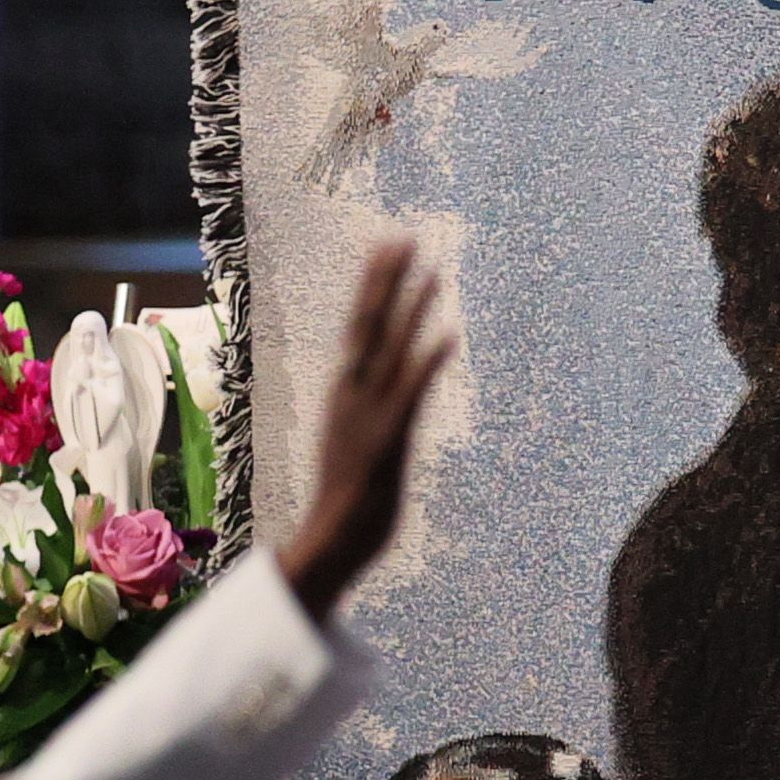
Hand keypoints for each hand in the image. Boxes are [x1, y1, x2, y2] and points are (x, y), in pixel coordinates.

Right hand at [281, 239, 456, 619]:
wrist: (330, 541)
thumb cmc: (346, 499)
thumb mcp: (354, 444)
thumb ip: (365, 413)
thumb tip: (371, 394)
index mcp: (343, 392)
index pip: (357, 326)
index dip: (372, 285)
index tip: (385, 247)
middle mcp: (351, 394)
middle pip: (368, 324)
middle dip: (386, 280)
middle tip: (402, 237)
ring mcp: (368, 414)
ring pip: (392, 349)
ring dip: (411, 308)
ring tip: (432, 270)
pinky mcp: (388, 439)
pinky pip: (411, 392)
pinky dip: (428, 362)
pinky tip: (449, 335)